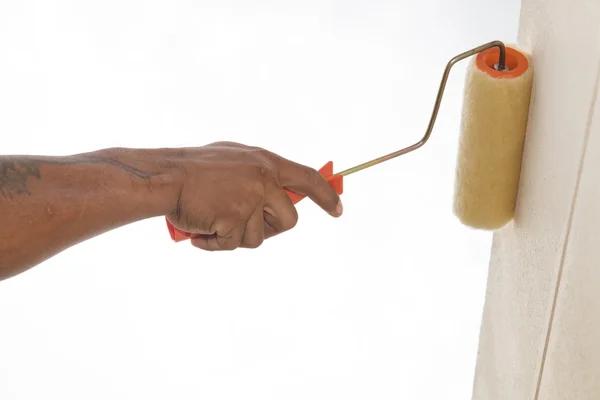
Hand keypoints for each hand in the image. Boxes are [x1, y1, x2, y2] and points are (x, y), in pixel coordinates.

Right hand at [165, 142, 342, 249]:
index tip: (338, 211)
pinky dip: (215, 245)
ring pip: (258, 238)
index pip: (308, 180)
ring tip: (213, 220)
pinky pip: (232, 245)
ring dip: (235, 236)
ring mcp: (251, 200)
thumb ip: (259, 173)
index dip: (327, 196)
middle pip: (289, 220)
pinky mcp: (235, 219)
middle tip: (243, 222)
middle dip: (270, 229)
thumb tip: (280, 192)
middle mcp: (265, 180)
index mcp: (267, 163)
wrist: (165, 177)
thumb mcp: (235, 158)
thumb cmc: (194, 168)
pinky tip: (200, 232)